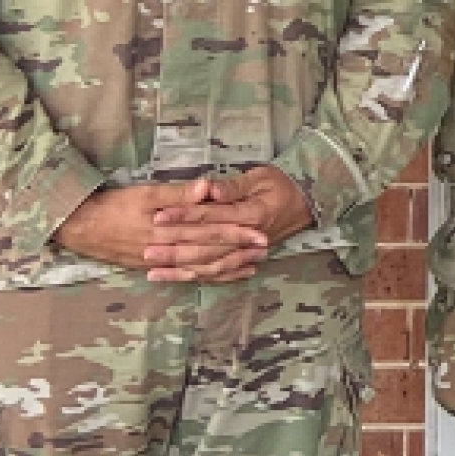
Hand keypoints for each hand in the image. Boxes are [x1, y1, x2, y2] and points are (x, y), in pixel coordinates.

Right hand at [59, 180, 269, 282]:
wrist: (79, 227)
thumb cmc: (112, 206)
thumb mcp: (144, 193)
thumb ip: (178, 193)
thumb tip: (208, 187)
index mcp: (167, 229)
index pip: (208, 231)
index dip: (236, 231)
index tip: (260, 231)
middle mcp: (166, 249)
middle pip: (209, 252)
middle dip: (238, 251)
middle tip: (265, 248)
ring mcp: (160, 261)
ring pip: (199, 267)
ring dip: (227, 266)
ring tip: (253, 264)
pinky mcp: (152, 267)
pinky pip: (184, 275)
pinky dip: (205, 276)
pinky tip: (222, 276)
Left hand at [145, 166, 313, 282]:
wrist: (307, 202)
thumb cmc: (281, 184)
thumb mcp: (261, 176)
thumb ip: (233, 186)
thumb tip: (209, 190)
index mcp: (252, 214)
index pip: (212, 216)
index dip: (185, 216)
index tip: (159, 216)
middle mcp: (249, 238)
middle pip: (208, 246)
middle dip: (175, 250)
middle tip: (147, 250)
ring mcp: (247, 251)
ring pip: (211, 265)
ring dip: (182, 269)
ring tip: (154, 271)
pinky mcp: (245, 258)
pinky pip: (220, 273)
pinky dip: (199, 277)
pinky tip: (178, 279)